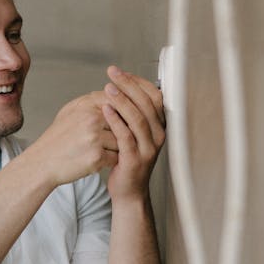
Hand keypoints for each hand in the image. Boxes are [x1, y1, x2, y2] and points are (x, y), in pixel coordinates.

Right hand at [28, 91, 119, 186]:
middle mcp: (92, 119)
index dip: (123, 114)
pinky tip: (97, 161)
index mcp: (87, 105)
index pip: (119, 103)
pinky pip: (116, 158)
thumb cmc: (58, 137)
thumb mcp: (71, 111)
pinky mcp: (96, 157)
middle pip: (124, 123)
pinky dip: (109, 161)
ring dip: (117, 148)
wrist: (41, 163)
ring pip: (123, 141)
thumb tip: (116, 93)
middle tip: (111, 139)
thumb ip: (93, 101)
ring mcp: (94, 138)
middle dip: (122, 132)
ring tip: (101, 150)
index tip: (121, 122)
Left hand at [101, 65, 166, 203]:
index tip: (121, 72)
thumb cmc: (128, 159)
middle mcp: (158, 135)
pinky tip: (104, 109)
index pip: (154, 97)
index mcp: (159, 126)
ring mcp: (148, 148)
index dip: (138, 82)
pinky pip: (126, 136)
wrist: (128, 191)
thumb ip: (133, 114)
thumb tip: (122, 87)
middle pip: (147, 104)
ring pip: (138, 118)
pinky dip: (115, 120)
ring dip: (122, 100)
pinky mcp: (135, 159)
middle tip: (113, 73)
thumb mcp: (135, 134)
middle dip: (129, 85)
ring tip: (108, 87)